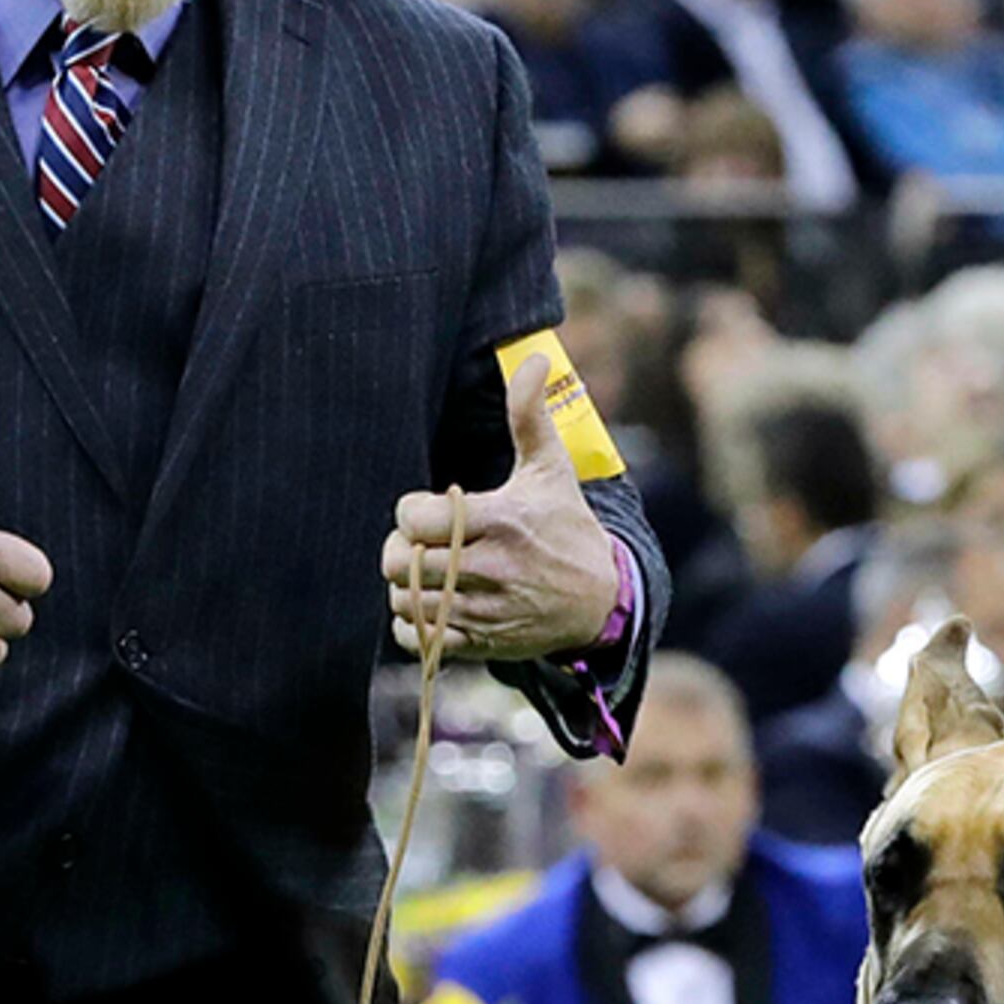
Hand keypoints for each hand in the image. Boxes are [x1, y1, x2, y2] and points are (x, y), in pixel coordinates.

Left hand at [382, 356, 620, 663]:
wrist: (602, 600)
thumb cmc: (566, 526)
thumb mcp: (552, 469)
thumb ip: (530, 416)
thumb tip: (533, 358)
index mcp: (502, 521)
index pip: (415, 518)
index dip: (411, 511)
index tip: (428, 510)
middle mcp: (492, 569)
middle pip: (401, 562)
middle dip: (401, 548)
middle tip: (420, 542)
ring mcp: (486, 611)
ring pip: (407, 600)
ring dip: (407, 586)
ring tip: (429, 571)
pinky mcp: (483, 644)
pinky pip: (421, 638)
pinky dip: (416, 624)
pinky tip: (434, 604)